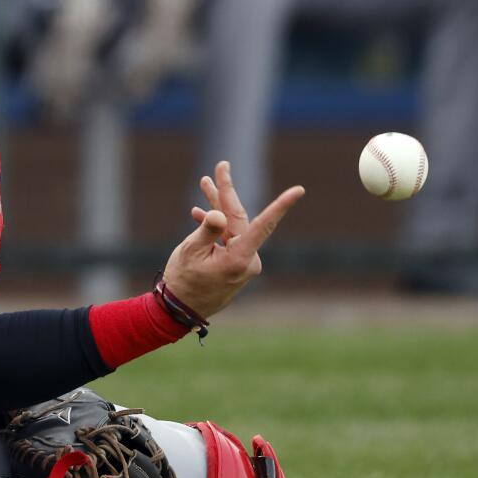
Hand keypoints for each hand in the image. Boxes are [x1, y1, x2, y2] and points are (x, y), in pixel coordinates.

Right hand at [160, 161, 304, 318]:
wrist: (179, 310)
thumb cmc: (183, 280)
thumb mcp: (191, 251)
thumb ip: (207, 230)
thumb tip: (218, 214)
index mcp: (239, 258)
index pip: (263, 225)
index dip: (281, 205)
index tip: (299, 190)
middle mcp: (247, 261)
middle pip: (240, 220)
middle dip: (226, 194)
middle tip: (221, 167)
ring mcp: (243, 263)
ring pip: (233, 227)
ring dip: (218, 208)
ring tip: (204, 184)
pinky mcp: (235, 265)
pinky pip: (229, 239)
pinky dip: (216, 227)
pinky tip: (200, 214)